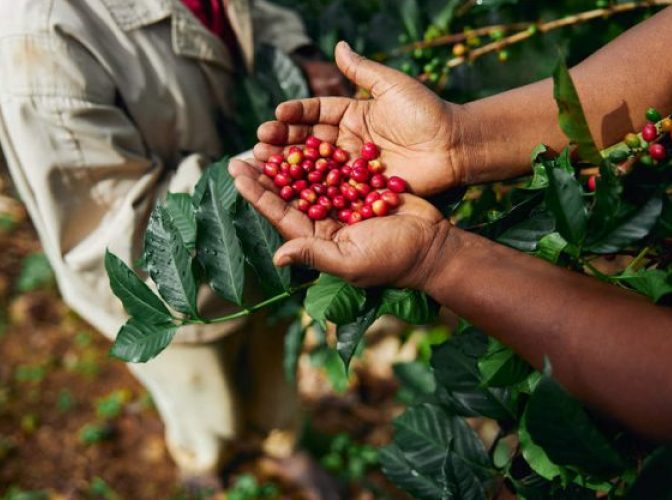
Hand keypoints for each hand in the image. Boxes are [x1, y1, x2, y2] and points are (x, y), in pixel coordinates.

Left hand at [229, 158, 450, 289]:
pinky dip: (319, 154)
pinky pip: (334, 168)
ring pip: (308, 177)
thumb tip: (278, 257)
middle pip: (288, 193)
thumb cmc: (393, 259)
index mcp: (316, 238)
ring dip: (289, 159)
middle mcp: (324, 221)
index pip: (279, 213)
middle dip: (266, 172)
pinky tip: (304, 135)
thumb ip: (314, 255)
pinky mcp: (360, 188)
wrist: (434, 245)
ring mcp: (342, 204)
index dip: (257, 193)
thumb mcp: (351, 261)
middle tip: (245, 149)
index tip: (236, 171)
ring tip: (269, 138)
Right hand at [256, 41, 465, 195]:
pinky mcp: (361, 189)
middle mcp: (348, 140)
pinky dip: (311, 189)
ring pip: (315, 165)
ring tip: (264, 163)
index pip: (317, 112)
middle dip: (283, 141)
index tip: (276, 114)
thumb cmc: (427, 112)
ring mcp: (353, 167)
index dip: (296, 114)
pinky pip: (333, 188)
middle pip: (309, 141)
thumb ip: (363, 70)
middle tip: (259, 142)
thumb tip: (338, 45)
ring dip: (289, 165)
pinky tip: (289, 190)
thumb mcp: (393, 85)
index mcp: (353, 114)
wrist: (455, 146)